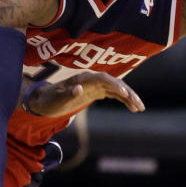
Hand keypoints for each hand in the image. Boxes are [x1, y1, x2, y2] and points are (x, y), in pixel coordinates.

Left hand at [25, 73, 144, 116]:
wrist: (45, 100)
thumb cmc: (50, 100)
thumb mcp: (57, 100)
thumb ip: (68, 94)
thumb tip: (79, 88)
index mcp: (83, 79)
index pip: (103, 78)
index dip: (115, 85)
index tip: (125, 94)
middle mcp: (91, 80)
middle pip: (114, 83)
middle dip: (128, 92)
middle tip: (139, 104)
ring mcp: (95, 86)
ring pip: (116, 89)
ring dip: (129, 97)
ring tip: (140, 108)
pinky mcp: (96, 92)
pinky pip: (114, 94)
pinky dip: (124, 100)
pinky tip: (132, 108)